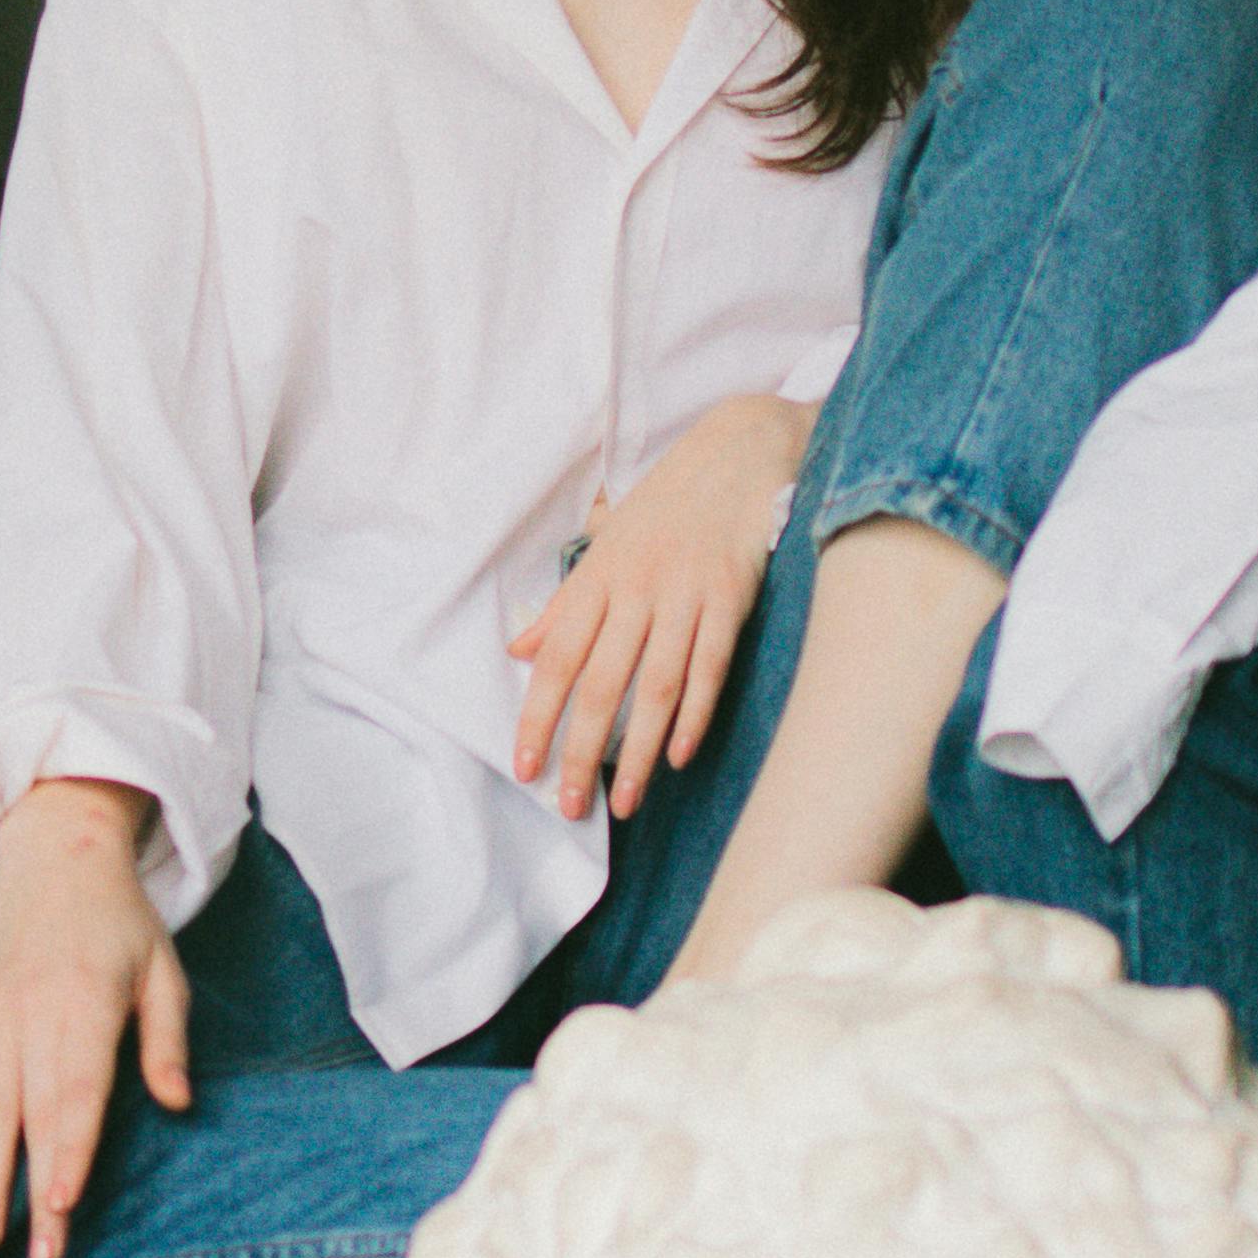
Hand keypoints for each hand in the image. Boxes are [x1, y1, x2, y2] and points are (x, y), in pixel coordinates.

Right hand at [0, 780, 188, 1257]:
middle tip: (35, 1253)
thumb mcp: (162, 969)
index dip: (67, 1151)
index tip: (60, 1204)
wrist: (54, 850)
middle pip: (29, 1116)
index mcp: (84, 1004)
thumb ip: (164, 1040)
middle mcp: (31, 1014)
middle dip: (29, 1189)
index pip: (74, 1093)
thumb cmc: (120, 918)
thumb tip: (176, 1103)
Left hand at [509, 390, 812, 821]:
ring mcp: (685, 594)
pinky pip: (710, 665)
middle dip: (582, 752)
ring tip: (627, 803)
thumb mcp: (605, 544)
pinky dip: (695, 713)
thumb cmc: (668, 503)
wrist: (739, 450)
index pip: (556, 660)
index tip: (524, 768)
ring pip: (655, 686)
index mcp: (597, 578)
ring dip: (638, 751)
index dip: (536, 717)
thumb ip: (564, 604)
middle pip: (601, 684)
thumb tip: (518, 650)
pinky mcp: (731, 597)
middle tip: (571, 806)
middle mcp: (635, 589)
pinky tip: (680, 756)